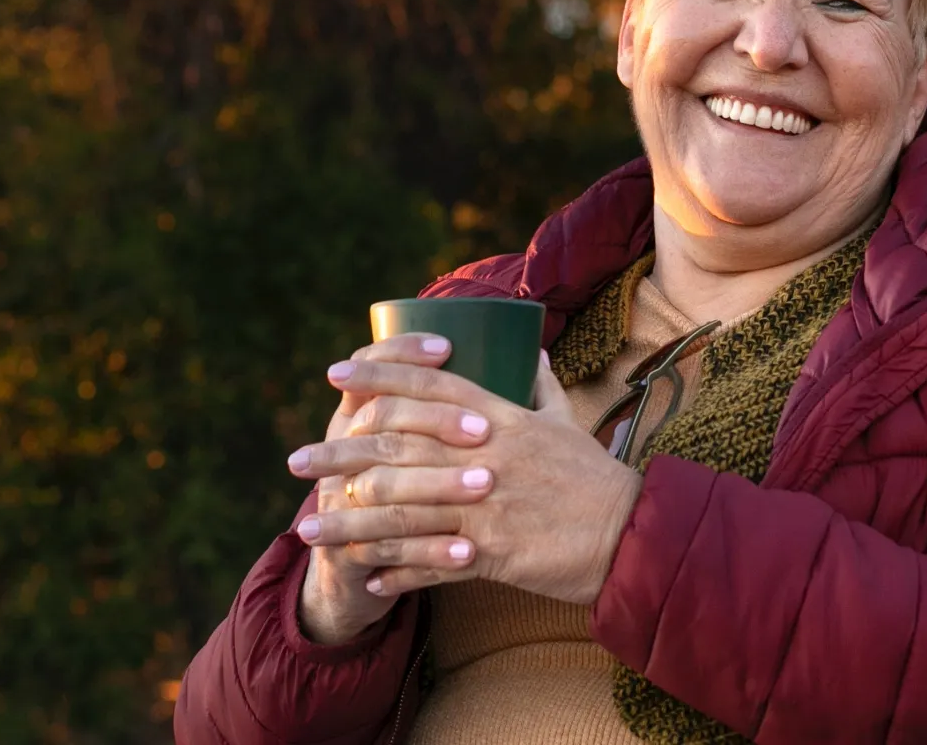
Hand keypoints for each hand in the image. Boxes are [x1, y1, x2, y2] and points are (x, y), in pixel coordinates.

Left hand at [289, 351, 641, 605]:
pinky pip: (428, 563)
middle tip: (296, 461)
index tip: (335, 374)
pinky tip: (366, 576)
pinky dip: (394, 571)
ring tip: (307, 531)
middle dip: (338, 453)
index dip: (378, 375)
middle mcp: (486, 456)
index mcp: (502, 418)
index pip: (429, 385)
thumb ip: (539, 386)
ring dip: (347, 522)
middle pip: (396, 447)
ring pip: (399, 511)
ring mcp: (486, 507)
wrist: (630, 537)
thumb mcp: (566, 421)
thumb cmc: (595, 477)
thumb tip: (526, 350)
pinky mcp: (492, 554)